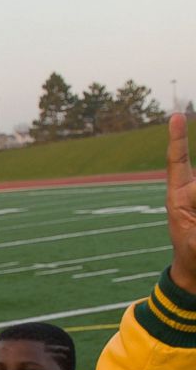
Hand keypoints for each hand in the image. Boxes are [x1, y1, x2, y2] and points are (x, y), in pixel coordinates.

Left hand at [166, 112, 195, 293]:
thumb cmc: (192, 253)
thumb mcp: (194, 242)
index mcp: (178, 196)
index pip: (178, 162)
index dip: (177, 138)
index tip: (176, 116)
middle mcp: (191, 190)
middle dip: (195, 191)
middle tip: (190, 210)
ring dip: (195, 198)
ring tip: (191, 221)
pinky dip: (195, 197)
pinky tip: (193, 221)